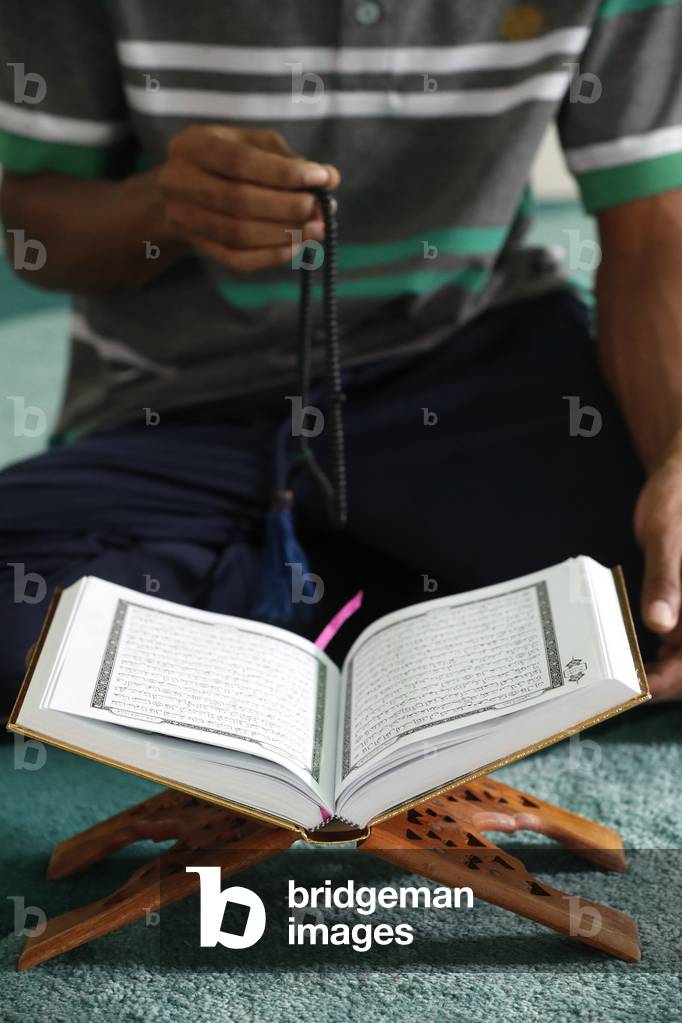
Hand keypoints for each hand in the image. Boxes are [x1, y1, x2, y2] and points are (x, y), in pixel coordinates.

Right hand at [156, 125, 340, 272]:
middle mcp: (177, 181)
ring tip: (317, 228)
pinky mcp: (197, 246)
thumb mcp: (255, 145)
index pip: (240, 161)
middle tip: (321, 209)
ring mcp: (182, 218)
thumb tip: (330, 178)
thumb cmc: (230, 160)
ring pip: (239, 234)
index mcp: (191, 145)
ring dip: (285, 234)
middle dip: (288, 207)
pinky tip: (296, 246)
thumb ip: (290, 159)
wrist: (188, 190)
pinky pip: (237, 260)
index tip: (321, 179)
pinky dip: (271, 256)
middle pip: (238, 201)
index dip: (283, 173)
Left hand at [634, 432, 681, 698]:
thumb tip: (661, 625)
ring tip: (615, 674)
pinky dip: (656, 653)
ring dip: (657, 671)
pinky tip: (627, 653)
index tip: (636, 689)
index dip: (671, 680)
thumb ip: (667, 580)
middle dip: (661, 681)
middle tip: (615, 688)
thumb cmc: (678, 500)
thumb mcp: (667, 536)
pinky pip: (676, 641)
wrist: (678, 479)